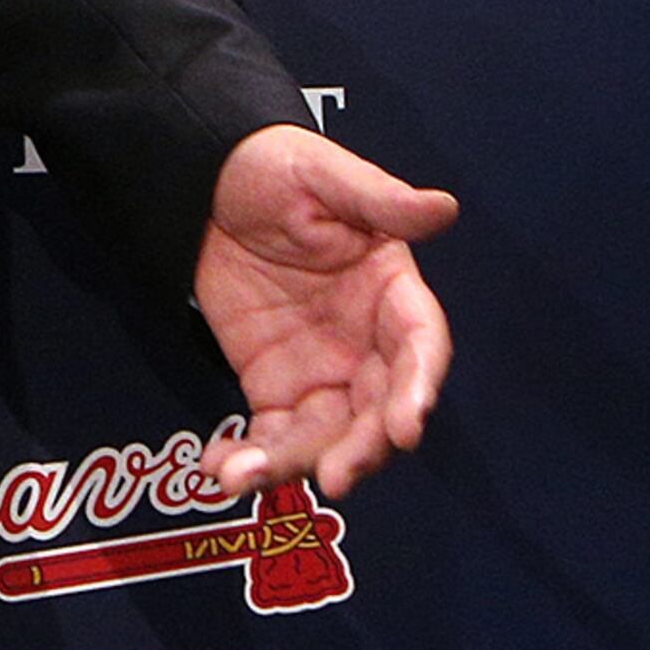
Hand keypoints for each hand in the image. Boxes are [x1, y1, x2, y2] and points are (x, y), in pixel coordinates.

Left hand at [194, 123, 456, 499]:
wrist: (208, 179)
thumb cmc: (279, 169)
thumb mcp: (325, 175)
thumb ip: (379, 201)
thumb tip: (441, 206)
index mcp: (392, 292)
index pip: (418, 349)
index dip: (417, 389)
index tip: (407, 426)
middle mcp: (366, 342)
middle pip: (377, 409)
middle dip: (362, 449)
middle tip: (336, 478)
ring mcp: (322, 368)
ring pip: (325, 433)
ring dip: (294, 464)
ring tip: (246, 481)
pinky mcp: (274, 383)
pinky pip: (273, 431)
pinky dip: (252, 456)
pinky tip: (222, 471)